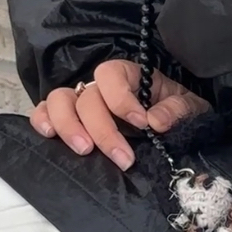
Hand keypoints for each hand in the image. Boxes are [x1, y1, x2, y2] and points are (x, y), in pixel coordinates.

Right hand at [31, 60, 210, 166]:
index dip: (121, 98)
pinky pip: (44, 113)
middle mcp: (100, 87)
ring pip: (59, 101)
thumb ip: (177, 109)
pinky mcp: (67, 121)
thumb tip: (157, 121)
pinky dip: (41, 122)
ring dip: (69, 126)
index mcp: (129, 76)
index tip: (142, 123)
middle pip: (87, 97)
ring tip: (84, 151)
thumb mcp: (189, 108)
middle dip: (103, 129)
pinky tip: (50, 137)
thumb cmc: (177, 113)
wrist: (174, 130)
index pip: (111, 74)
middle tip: (123, 158)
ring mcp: (80, 102)